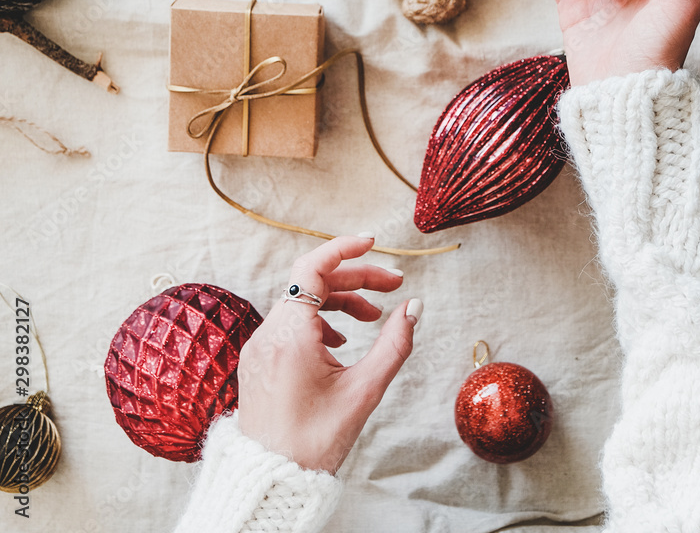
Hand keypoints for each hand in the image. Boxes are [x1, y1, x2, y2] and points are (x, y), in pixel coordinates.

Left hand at [236, 236, 420, 473]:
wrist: (269, 483)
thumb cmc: (314, 443)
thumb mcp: (364, 391)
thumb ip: (394, 344)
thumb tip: (415, 306)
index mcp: (291, 335)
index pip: (312, 267)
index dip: (344, 248)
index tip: (373, 242)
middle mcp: (269, 334)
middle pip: (311, 282)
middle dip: (355, 279)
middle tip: (393, 286)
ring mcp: (260, 348)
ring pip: (300, 303)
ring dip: (340, 300)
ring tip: (374, 317)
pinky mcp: (259, 362)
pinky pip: (290, 324)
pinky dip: (320, 320)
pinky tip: (341, 342)